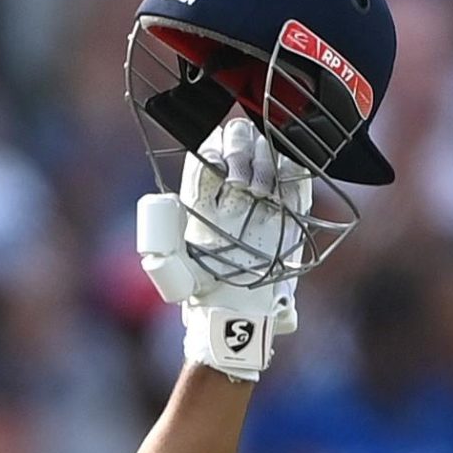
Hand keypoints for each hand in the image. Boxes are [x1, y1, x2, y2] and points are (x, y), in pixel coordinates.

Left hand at [137, 116, 304, 380]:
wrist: (242, 311)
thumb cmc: (207, 295)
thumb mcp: (177, 277)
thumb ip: (162, 259)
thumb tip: (157, 230)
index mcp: (201, 197)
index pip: (206, 153)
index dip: (215, 153)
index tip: (223, 176)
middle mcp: (231, 190)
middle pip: (236, 141)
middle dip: (240, 152)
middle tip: (243, 184)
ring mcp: (262, 194)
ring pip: (266, 149)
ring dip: (265, 161)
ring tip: (261, 193)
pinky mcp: (290, 206)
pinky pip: (296, 171)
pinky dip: (294, 166)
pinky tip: (287, 178)